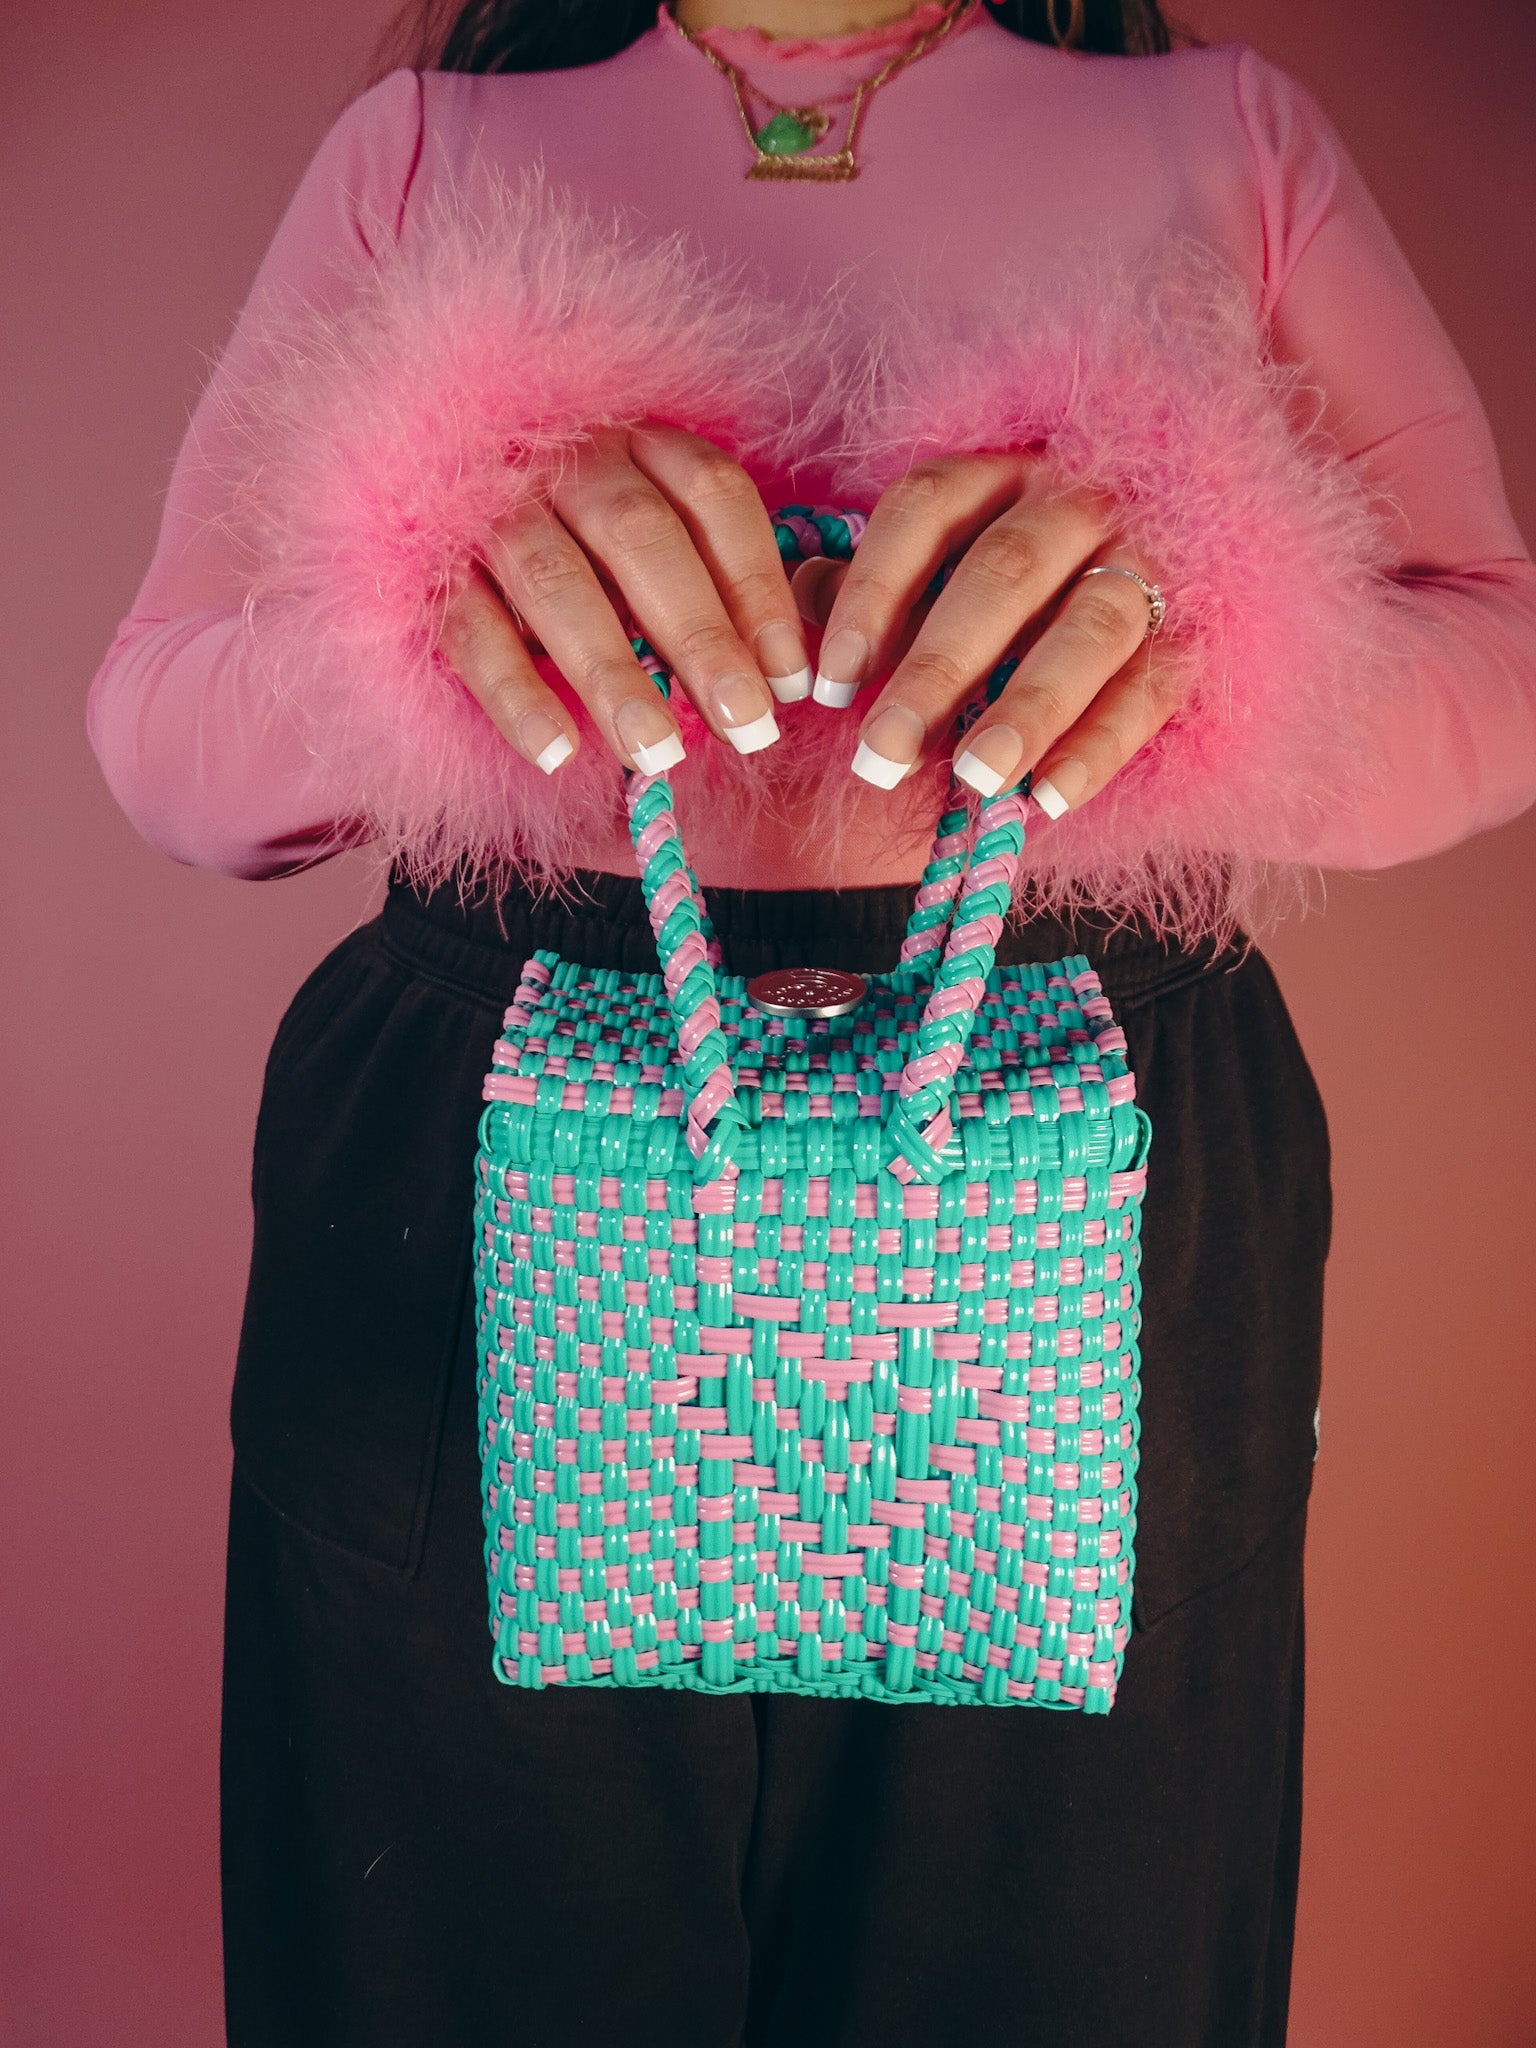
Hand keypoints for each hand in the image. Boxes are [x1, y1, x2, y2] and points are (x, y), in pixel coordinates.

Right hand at [435, 423, 810, 774]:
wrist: (433, 494)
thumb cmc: (576, 541)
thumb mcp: (645, 538)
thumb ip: (703, 583)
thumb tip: (775, 678)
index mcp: (635, 444)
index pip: (712, 497)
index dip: (758, 587)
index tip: (791, 679)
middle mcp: (565, 459)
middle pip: (642, 538)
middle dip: (702, 637)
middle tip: (748, 725)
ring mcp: (490, 507)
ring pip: (555, 582)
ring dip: (613, 674)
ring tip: (659, 753)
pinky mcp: (430, 567)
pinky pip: (470, 630)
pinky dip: (515, 695)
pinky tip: (557, 753)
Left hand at [798, 453, 1173, 816]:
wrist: (1147, 569)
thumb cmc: (1008, 582)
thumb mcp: (938, 566)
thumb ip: (871, 586)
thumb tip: (798, 598)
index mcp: (998, 476)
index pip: (926, 510)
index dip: (874, 591)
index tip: (830, 682)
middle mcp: (1075, 502)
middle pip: (1003, 572)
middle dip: (937, 669)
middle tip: (879, 755)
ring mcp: (1145, 561)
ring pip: (1090, 624)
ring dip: (1030, 704)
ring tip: (974, 777)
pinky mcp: (1190, 632)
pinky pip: (1152, 687)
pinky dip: (1101, 746)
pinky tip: (1048, 798)